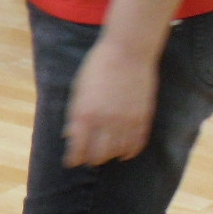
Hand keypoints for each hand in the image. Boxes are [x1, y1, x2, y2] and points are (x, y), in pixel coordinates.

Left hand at [62, 38, 160, 166]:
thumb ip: (74, 115)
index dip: (74, 158)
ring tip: (106, 156)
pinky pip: (137, 144)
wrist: (127, 51)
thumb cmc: (97, 67)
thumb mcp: (78, 90)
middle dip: (91, 159)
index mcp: (85, 113)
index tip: (72, 162)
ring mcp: (126, 120)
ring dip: (110, 156)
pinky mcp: (142, 118)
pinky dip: (130, 152)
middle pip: (98, 154)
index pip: (78, 147)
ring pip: (118, 152)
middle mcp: (105, 121)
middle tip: (88, 160)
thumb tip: (69, 136)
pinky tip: (124, 153)